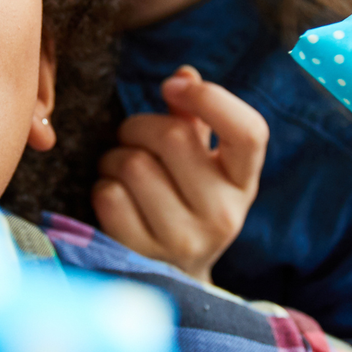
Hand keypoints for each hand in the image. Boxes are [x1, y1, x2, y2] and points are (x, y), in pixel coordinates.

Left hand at [93, 67, 267, 283]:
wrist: (174, 276)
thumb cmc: (187, 200)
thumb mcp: (203, 162)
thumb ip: (194, 117)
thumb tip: (184, 75)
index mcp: (244, 182)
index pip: (249, 132)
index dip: (212, 98)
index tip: (172, 87)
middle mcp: (224, 214)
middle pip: (173, 137)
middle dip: (139, 125)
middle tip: (132, 136)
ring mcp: (185, 239)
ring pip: (133, 164)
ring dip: (115, 156)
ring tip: (123, 169)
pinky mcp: (143, 255)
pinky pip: (109, 195)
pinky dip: (102, 186)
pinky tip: (115, 196)